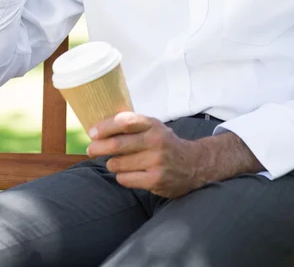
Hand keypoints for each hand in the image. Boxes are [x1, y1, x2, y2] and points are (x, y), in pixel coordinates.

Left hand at [86, 112, 201, 198]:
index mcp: (153, 125)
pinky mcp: (155, 180)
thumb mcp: (154, 128)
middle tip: (91, 149)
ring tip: (115, 162)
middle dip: (98, 147)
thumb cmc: (166, 144)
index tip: (92, 132)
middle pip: (118, 144)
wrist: (193, 164)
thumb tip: (100, 126)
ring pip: (118, 164)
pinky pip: (125, 179)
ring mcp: (156, 161)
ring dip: (111, 163)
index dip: (105, 127)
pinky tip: (128, 173)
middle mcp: (156, 141)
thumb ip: (133, 125)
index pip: (125, 122)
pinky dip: (121, 176)